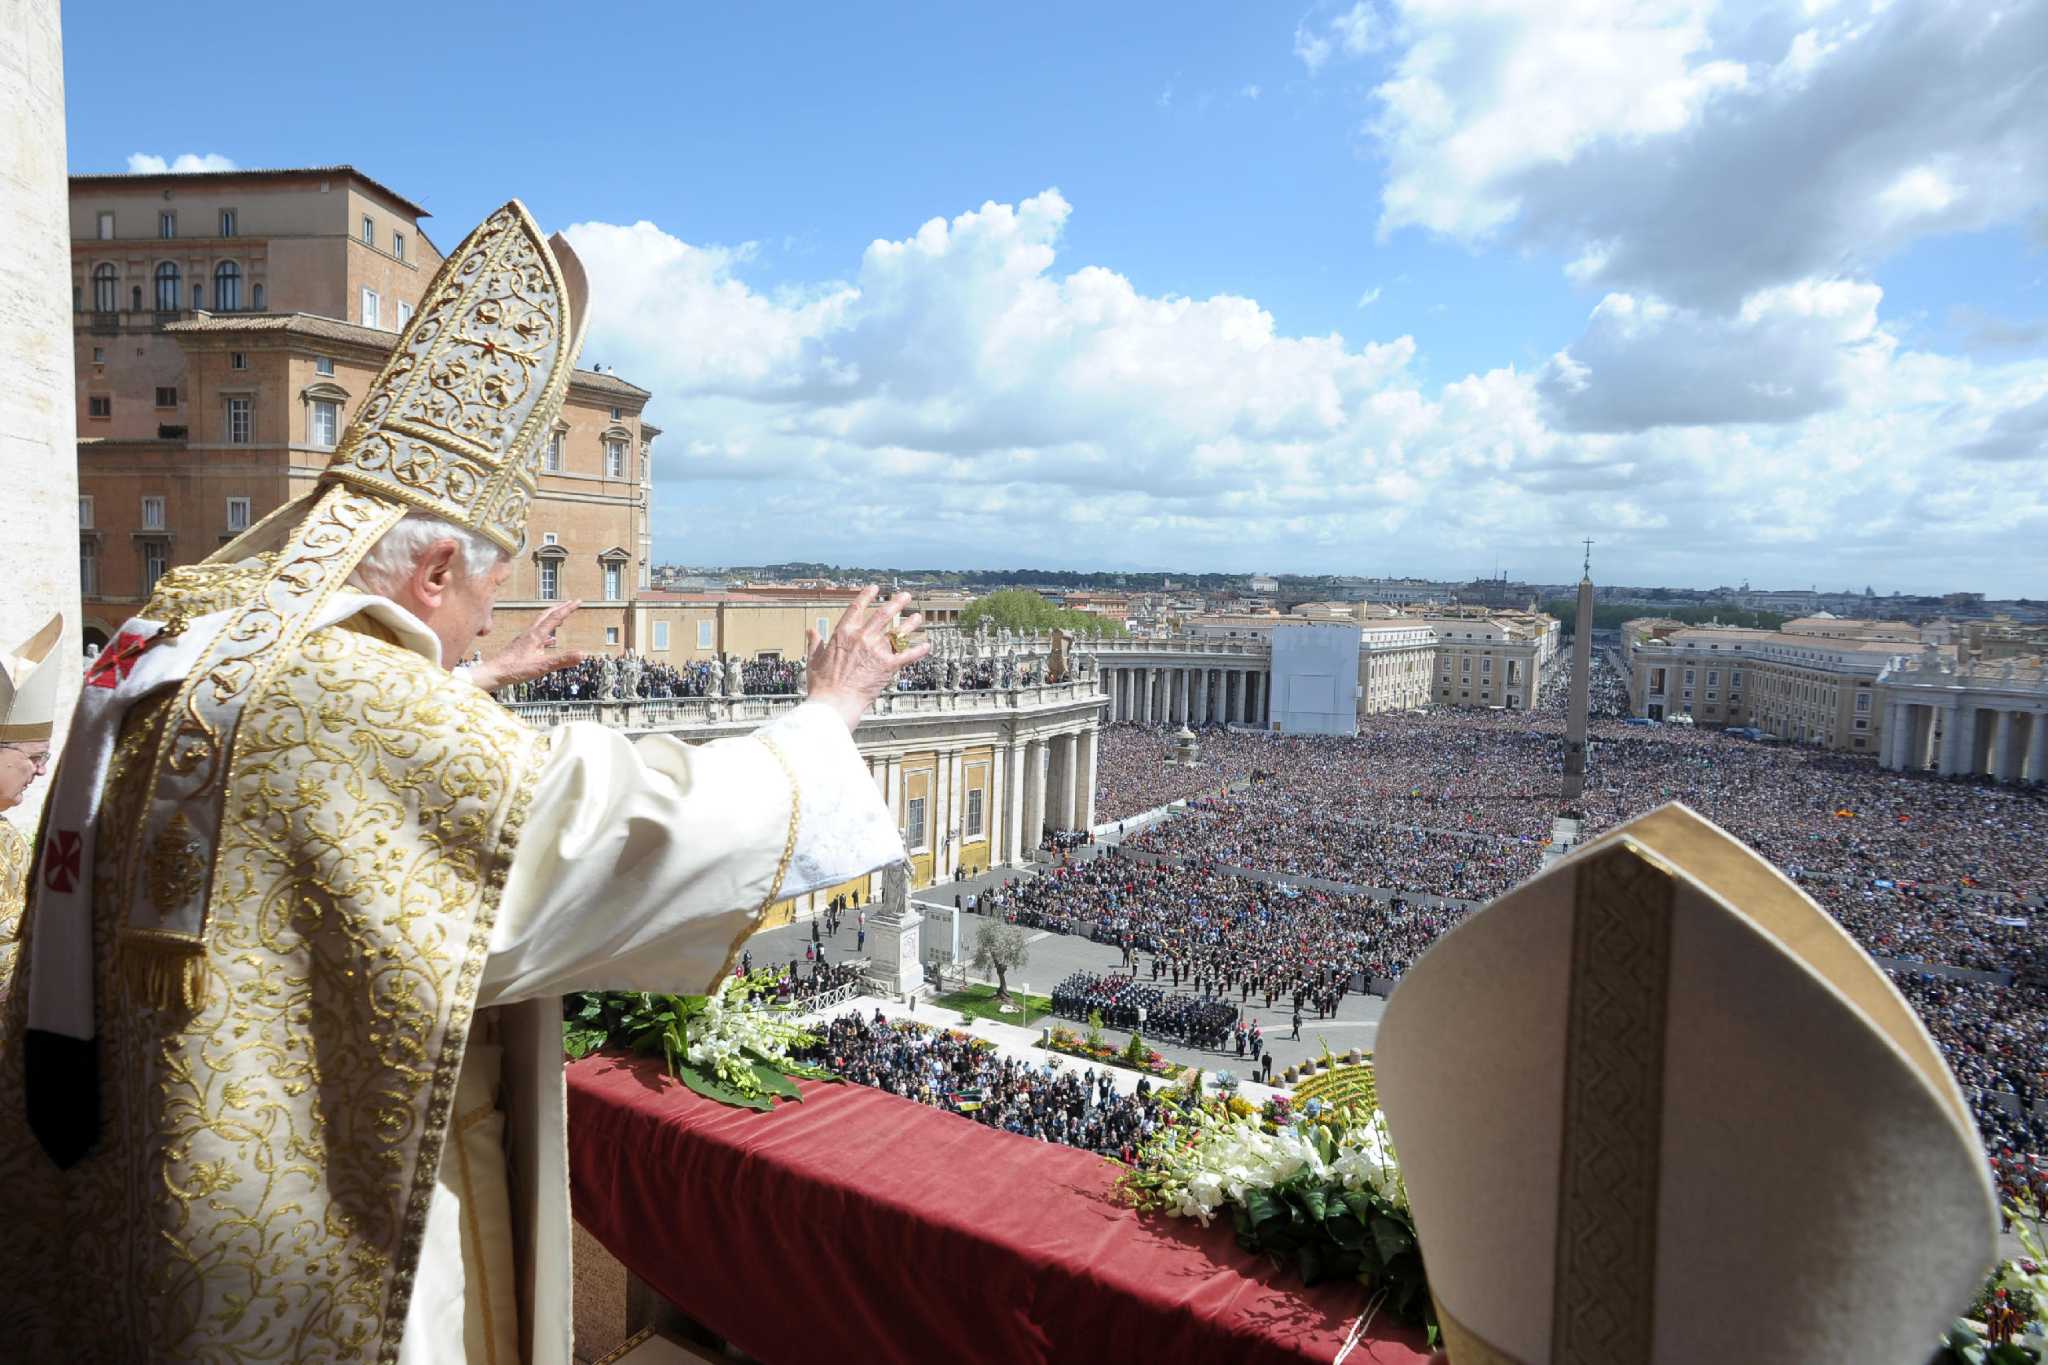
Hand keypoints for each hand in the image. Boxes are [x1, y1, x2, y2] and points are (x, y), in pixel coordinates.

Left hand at [468, 600, 586, 691]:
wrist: (492, 673)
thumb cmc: (513, 670)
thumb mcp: (541, 667)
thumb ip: (562, 660)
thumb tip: (582, 654)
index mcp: (536, 636)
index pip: (555, 618)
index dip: (568, 609)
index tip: (578, 601)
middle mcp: (529, 634)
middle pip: (546, 615)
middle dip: (560, 608)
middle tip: (570, 603)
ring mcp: (524, 640)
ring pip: (540, 624)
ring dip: (552, 618)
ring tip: (561, 618)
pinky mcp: (520, 647)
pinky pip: (536, 636)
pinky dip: (546, 634)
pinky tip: (549, 642)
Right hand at [805, 586, 929, 731]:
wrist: (833, 704)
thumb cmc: (822, 686)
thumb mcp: (813, 660)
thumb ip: (815, 643)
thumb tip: (811, 631)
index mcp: (843, 633)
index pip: (857, 608)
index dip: (866, 595)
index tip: (875, 588)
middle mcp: (862, 637)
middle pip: (883, 614)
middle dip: (896, 603)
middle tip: (906, 596)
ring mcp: (876, 650)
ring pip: (898, 632)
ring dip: (910, 623)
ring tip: (917, 617)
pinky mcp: (888, 666)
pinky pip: (907, 655)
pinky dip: (918, 650)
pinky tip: (926, 646)